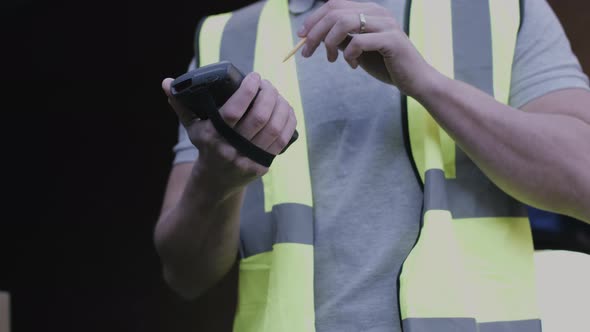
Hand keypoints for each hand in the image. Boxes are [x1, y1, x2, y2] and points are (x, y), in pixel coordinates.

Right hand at [162, 73, 296, 194]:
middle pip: (259, 118)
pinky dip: (288, 122)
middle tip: (268, 84)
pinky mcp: (261, 166)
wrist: (215, 182)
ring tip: (278, 94)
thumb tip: (167, 82)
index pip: (234, 110)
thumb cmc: (206, 146)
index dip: (249, 91)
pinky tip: (286, 110)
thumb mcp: (192, 127)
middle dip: (268, 96)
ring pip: (273, 129)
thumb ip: (182, 104)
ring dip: (280, 107)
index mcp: (213, 135)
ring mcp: (248, 159)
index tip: (255, 76)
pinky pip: (280, 142)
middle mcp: (231, 149)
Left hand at [298, 0, 436, 95]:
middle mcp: (378, 12)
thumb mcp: (358, 49)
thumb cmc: (386, 64)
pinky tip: (353, 65)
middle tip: (307, 53)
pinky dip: (349, 55)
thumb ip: (342, 38)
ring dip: (330, 43)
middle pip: (335, 12)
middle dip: (315, 33)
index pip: (334, 5)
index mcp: (369, 10)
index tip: (301, 36)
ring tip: (332, 59)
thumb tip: (316, 36)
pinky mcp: (391, 40)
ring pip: (344, 23)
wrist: (414, 79)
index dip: (313, 19)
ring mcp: (386, 24)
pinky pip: (359, 42)